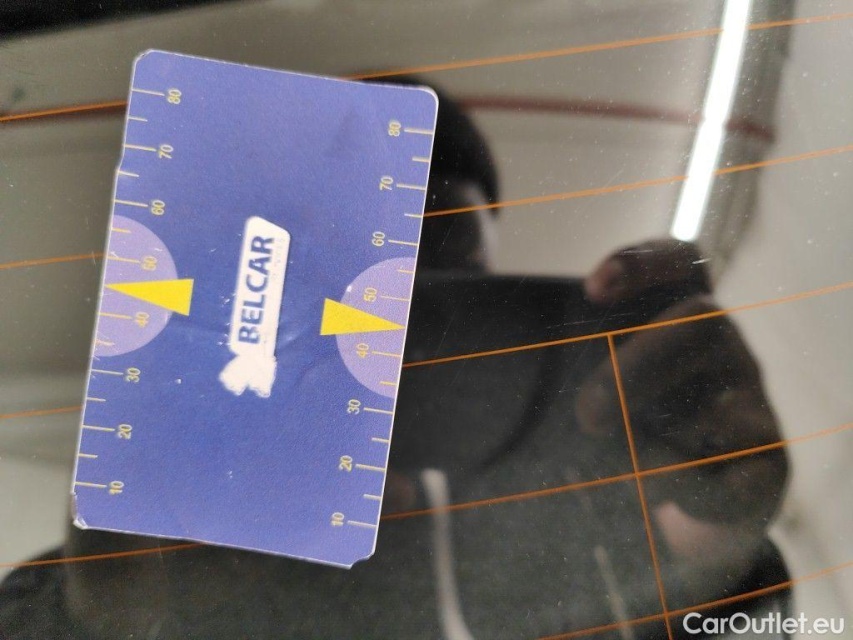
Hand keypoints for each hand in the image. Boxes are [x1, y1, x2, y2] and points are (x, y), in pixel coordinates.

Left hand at [576, 240, 786, 564]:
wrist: (680, 504)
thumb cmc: (623, 427)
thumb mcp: (592, 384)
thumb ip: (556, 361)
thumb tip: (484, 347)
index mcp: (681, 315)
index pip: (682, 260)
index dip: (642, 263)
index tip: (591, 288)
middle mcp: (724, 349)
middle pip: (701, 322)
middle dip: (636, 365)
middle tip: (587, 414)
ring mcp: (751, 403)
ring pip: (720, 398)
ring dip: (654, 434)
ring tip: (608, 463)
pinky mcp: (766, 466)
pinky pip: (738, 471)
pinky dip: (687, 484)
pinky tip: (649, 493)